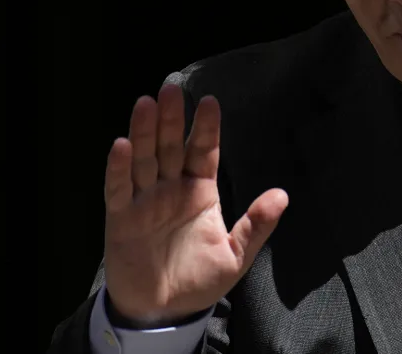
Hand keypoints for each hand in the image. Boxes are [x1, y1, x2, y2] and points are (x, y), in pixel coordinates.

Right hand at [102, 83, 287, 326]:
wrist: (165, 311)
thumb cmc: (200, 280)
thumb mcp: (236, 254)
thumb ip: (257, 225)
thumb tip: (282, 194)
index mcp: (200, 191)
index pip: (203, 151)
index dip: (206, 128)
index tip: (210, 102)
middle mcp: (171, 188)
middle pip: (170, 147)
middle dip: (172, 119)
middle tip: (172, 88)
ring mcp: (144, 201)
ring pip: (144, 159)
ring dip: (145, 132)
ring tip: (147, 103)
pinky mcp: (121, 218)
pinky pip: (118, 188)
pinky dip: (118, 168)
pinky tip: (122, 145)